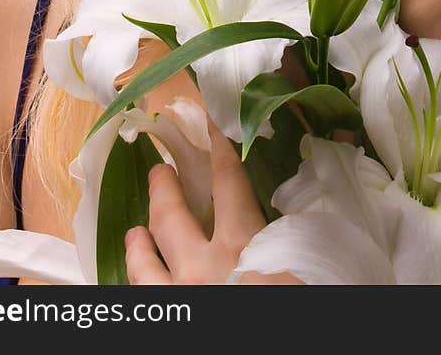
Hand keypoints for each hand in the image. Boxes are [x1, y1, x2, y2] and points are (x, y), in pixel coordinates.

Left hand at [124, 115, 300, 284]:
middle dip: (164, 189)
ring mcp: (179, 297)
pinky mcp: (168, 317)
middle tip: (160, 170)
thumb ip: (298, 232)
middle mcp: (202, 267)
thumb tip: (305, 203)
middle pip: (172, 218)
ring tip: (134, 232)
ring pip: (145, 266)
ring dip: (139, 245)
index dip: (218, 148)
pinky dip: (139, 279)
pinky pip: (144, 296)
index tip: (210, 123)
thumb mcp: (306, 261)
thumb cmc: (304, 299)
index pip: (227, 181)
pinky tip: (140, 278)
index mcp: (242, 243)